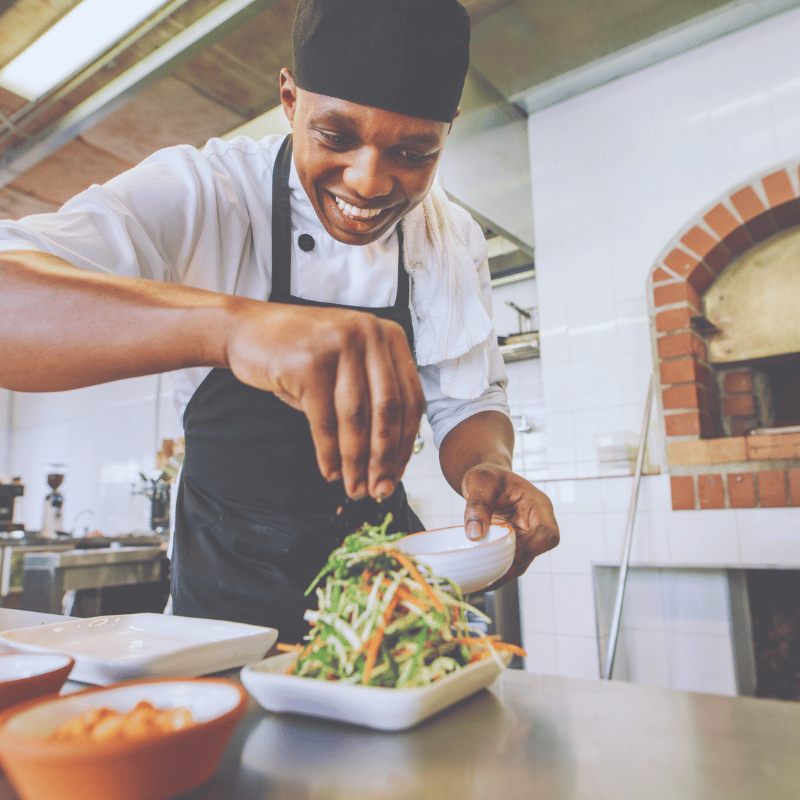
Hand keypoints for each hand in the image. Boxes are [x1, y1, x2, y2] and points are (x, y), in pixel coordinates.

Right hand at [225, 300, 424, 499]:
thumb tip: (390, 462)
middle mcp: (370, 334)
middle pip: (388, 409)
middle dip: (384, 458)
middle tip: (380, 490)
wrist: (248, 330)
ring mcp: (339, 345)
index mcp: (391, 335)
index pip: (410, 398)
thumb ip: (373, 398)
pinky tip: (330, 473)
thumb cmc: (303, 355)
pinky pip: (324, 420)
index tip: (397, 474)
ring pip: (356, 418)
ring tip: (354, 489)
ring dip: (356, 462)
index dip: (406, 443)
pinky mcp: (308, 362)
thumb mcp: (349, 366)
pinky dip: (328, 453)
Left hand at [461, 464, 558, 588]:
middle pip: (535, 553)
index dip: (533, 548)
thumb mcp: (481, 480)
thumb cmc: (488, 475)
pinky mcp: (512, 545)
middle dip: (513, 565)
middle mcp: (536, 524)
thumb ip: (478, 503)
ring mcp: (525, 537)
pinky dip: (495, 572)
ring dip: (502, 573)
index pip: (548, 533)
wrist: (486, 479)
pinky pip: (508, 563)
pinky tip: (478, 579)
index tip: (510, 553)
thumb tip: (474, 535)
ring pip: (521, 563)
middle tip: (487, 572)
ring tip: (480, 581)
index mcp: (538, 506)